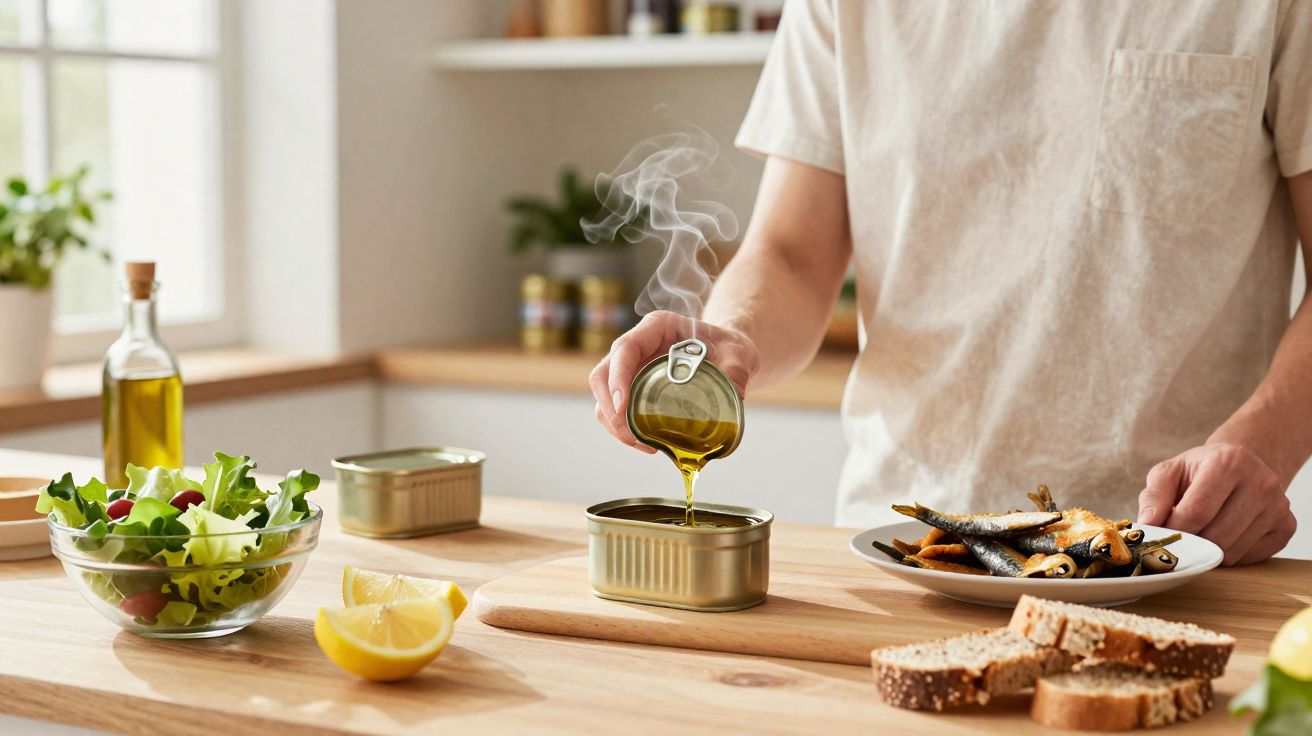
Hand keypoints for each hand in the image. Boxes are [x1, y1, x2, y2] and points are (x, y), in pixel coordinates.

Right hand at [588, 310, 759, 452]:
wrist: (727, 356)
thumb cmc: (728, 348)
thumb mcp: (738, 354)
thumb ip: (736, 370)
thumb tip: (735, 395)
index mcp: (657, 327)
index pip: (625, 348)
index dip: (618, 377)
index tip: (623, 406)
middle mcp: (638, 345)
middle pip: (602, 373)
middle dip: (609, 407)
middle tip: (631, 435)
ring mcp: (632, 367)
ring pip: (603, 395)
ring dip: (614, 423)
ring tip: (643, 444)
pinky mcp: (633, 387)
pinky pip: (615, 409)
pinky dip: (623, 428)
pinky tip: (645, 442)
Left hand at [1138, 443, 1296, 565]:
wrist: (1241, 466)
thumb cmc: (1200, 471)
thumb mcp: (1170, 472)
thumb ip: (1154, 495)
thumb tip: (1148, 523)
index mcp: (1228, 462)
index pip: (1196, 512)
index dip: (1174, 530)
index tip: (1162, 534)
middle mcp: (1261, 482)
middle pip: (1216, 536)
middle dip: (1191, 542)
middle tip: (1180, 536)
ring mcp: (1278, 506)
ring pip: (1231, 551)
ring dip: (1208, 550)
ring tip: (1202, 530)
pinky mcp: (1286, 526)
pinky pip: (1248, 558)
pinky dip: (1229, 554)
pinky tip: (1224, 533)